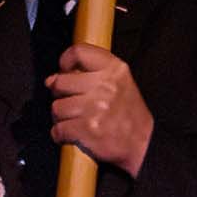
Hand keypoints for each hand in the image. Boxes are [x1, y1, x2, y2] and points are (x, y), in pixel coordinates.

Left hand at [44, 42, 153, 174]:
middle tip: (72, 104)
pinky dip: (60, 135)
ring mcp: (95, 108)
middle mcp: (105, 85)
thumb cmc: (129, 115)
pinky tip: (70, 135)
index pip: (79, 52)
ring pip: (57, 108)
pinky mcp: (87, 129)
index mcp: (114, 70)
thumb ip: (88, 75)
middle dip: (60, 95)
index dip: (66, 61)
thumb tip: (51, 79)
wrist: (145, 144)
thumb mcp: (119, 84)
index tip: (65, 73)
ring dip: (61, 118)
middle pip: (60, 83)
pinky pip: (58, 129)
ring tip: (74, 122)